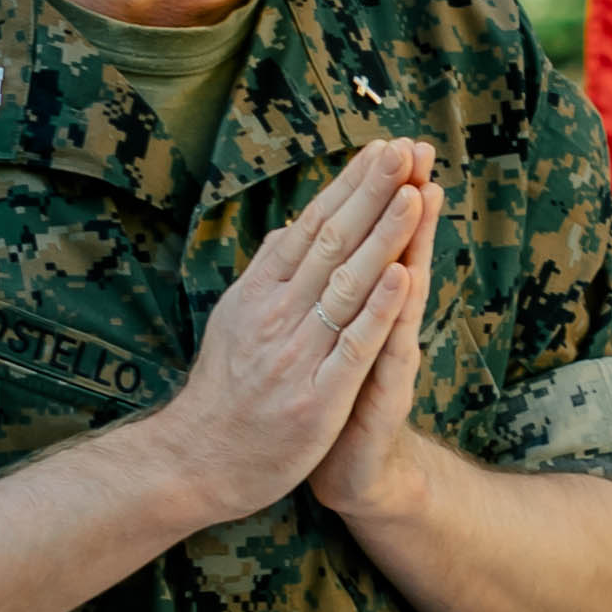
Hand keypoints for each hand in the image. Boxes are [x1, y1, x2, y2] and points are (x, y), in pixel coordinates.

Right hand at [159, 139, 436, 529]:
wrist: (199, 462)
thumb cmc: (225, 390)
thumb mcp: (236, 320)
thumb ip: (266, 275)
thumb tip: (288, 230)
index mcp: (261, 293)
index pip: (312, 226)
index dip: (349, 186)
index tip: (382, 149)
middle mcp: (278, 314)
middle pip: (332, 242)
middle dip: (372, 193)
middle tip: (407, 150)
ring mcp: (297, 354)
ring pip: (347, 284)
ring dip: (382, 237)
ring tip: (412, 194)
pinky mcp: (316, 397)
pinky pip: (351, 346)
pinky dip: (377, 310)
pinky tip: (401, 277)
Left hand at [309, 158, 439, 515]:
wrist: (351, 474)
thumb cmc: (337, 400)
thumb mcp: (333, 339)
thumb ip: (336, 288)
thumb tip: (326, 235)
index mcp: (364, 309)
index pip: (377, 242)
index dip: (385, 194)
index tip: (394, 142)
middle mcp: (385, 327)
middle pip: (397, 254)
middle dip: (404, 200)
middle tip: (418, 151)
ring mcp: (387, 361)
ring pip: (402, 293)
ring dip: (411, 242)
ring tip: (422, 194)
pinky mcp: (381, 400)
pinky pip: (387, 350)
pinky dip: (394, 314)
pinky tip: (404, 279)